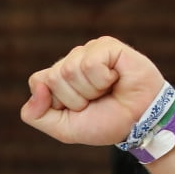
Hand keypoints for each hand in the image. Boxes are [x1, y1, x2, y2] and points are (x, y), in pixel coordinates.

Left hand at [20, 36, 164, 146]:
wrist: (139, 123)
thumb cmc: (104, 122)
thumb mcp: (63, 128)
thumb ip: (35, 114)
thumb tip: (37, 85)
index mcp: (57, 79)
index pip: (37, 82)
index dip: (55, 102)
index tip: (76, 109)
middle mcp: (70, 61)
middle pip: (53, 77)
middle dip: (74, 99)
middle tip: (95, 101)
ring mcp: (88, 51)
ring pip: (69, 70)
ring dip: (91, 90)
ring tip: (107, 90)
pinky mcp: (107, 45)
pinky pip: (90, 63)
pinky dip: (103, 80)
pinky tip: (115, 79)